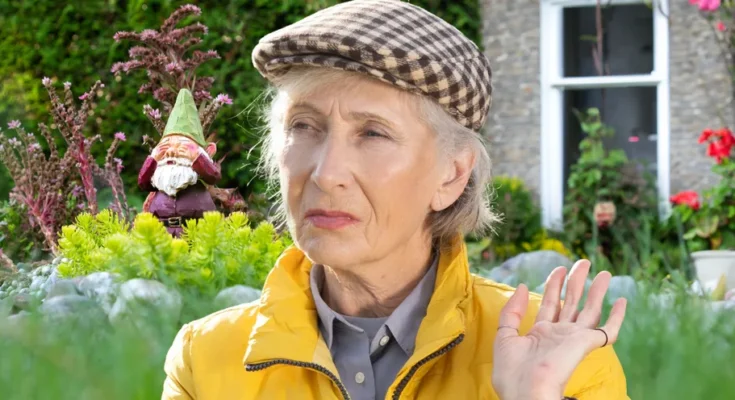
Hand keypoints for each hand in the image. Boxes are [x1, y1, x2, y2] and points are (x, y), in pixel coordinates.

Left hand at [491, 260, 626, 399]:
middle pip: (571, 303)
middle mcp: (559, 335)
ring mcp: (574, 339)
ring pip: (590, 310)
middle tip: (583, 262)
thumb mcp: (504, 336)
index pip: (551, 305)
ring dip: (597, 291)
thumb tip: (522, 286)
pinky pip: (607, 331)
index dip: (554, 286)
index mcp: (540, 334)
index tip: (558, 269)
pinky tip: (621, 300)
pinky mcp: (585, 344)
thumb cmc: (512, 372)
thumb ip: (511, 312)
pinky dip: (616, 317)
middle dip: (577, 282)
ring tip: (605, 273)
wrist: (525, 393)